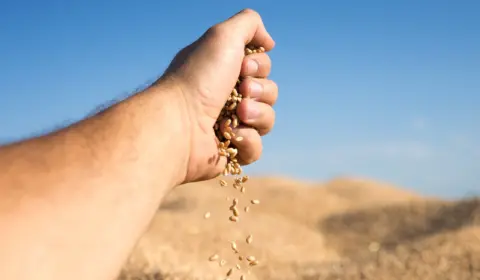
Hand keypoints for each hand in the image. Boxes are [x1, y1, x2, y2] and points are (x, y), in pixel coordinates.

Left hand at [157, 9, 276, 183]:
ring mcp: (228, 126)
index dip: (259, 67)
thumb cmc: (197, 79)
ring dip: (257, 115)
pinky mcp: (228, 152)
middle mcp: (225, 97)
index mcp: (222, 71)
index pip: (261, 68)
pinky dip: (247, 141)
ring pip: (267, 121)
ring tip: (236, 115)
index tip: (242, 67)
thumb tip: (269, 42)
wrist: (178, 124)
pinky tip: (229, 136)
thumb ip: (249, 24)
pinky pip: (255, 148)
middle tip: (240, 91)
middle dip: (260, 91)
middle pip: (269, 93)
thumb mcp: (222, 36)